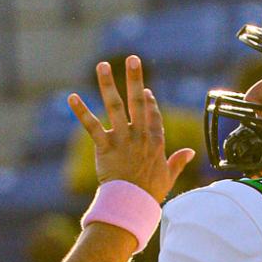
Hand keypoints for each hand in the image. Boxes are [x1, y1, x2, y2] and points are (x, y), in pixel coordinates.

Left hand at [69, 56, 194, 204]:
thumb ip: (177, 161)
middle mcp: (139, 134)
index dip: (149, 101)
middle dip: (135, 78)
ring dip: (108, 84)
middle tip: (132, 58)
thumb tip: (190, 152)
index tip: (145, 90)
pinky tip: (72, 97)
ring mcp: (122, 137)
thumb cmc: (150, 192)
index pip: (152, 114)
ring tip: (103, 65)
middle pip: (138, 101)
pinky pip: (92, 125)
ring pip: (115, 106)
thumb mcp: (168, 176)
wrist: (132, 203)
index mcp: (155, 140)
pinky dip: (81, 111)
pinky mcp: (105, 145)